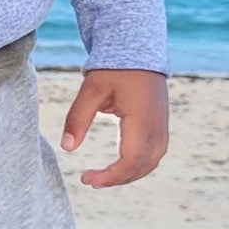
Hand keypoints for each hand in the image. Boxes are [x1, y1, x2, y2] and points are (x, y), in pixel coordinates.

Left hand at [60, 68, 169, 187]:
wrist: (138, 48)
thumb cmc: (114, 67)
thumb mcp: (91, 89)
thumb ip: (78, 118)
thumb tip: (66, 147)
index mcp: (142, 120)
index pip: (130, 161)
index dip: (110, 176)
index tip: (87, 179)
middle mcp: (157, 126)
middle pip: (142, 166)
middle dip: (117, 179)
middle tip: (90, 180)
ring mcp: (162, 124)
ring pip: (151, 162)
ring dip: (129, 174)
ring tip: (103, 176)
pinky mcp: (161, 122)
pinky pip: (154, 152)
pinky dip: (138, 164)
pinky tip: (119, 164)